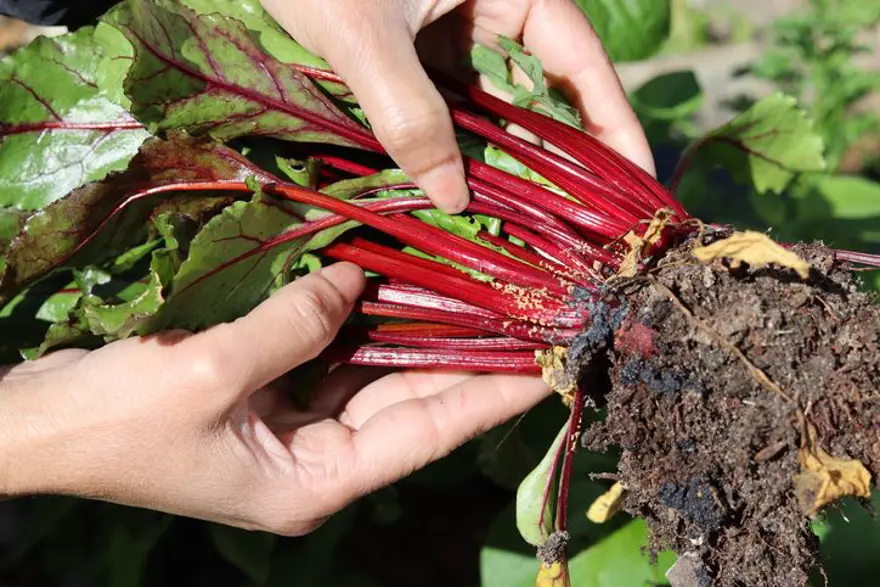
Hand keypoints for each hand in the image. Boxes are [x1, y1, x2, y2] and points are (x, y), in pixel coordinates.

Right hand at [0, 263, 549, 533]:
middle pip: (409, 406)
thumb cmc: (117, 421)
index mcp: (313, 484)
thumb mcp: (213, 371)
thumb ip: (296, 324)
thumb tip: (353, 281)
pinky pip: (329, 359)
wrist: (38, 425)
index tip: (544, 366)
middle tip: (523, 317)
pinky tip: (388, 288)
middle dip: (464, 361)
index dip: (487, 398)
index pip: (425, 434)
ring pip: (373, 378)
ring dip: (413, 337)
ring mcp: (290, 430)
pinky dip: (356, 327)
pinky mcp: (265, 398)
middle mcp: (314, 463)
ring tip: (475, 296)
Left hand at [261, 0, 654, 213]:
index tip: (634, 188)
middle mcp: (490, 13)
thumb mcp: (364, 37)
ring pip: (495, 113)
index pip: (581, 62)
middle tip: (579, 234)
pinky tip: (465, 200)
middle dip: (558, 163)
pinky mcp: (416, 59)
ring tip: (528, 233)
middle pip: (543, 97)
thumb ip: (410, 114)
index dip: (614, 127)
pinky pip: (449, 114)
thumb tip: (454, 197)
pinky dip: (457, 155)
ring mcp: (452, 39)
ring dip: (506, 168)